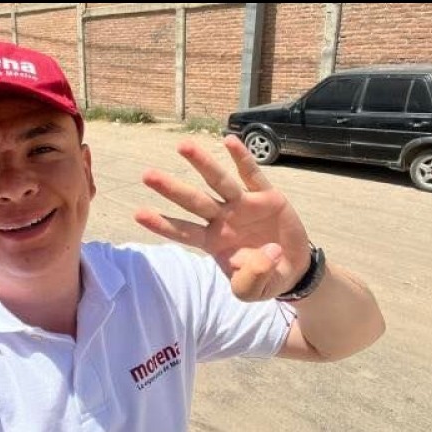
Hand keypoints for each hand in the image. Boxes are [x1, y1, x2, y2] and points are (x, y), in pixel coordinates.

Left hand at [135, 135, 310, 300]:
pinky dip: (241, 158)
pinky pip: (252, 174)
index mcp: (212, 241)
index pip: (183, 232)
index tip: (139, 214)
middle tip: (147, 175)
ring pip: (219, 182)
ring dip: (202, 164)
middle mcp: (223, 219)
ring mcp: (243, 204)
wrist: (293, 268)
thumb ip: (250, 280)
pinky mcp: (267, 196)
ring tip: (182, 146)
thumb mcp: (254, 291)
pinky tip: (229, 141)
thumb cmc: (264, 277)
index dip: (162, 224)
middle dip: (172, 189)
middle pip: (194, 201)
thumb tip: (261, 256)